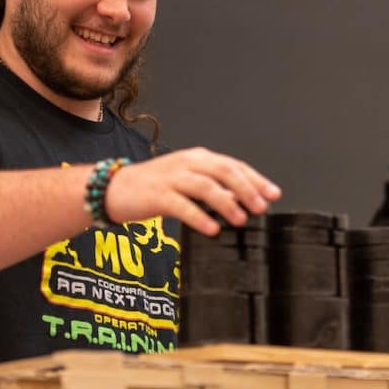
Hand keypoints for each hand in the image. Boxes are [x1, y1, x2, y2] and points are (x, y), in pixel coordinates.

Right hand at [105, 147, 280, 231]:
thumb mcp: (189, 183)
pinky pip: (182, 205)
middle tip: (261, 208)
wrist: (115, 189)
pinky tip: (212, 229)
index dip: (256, 179)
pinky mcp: (157, 195)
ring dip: (226, 203)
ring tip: (240, 219)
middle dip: (246, 189)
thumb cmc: (156, 188)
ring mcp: (171, 178)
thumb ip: (215, 189)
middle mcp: (187, 163)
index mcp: (198, 158)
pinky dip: (199, 217)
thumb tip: (245, 202)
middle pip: (223, 171)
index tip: (273, 194)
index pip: (234, 165)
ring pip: (205, 186)